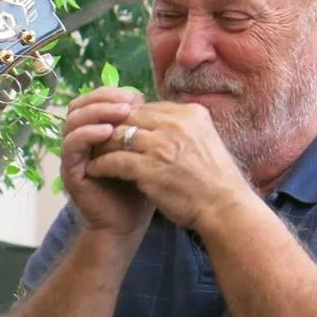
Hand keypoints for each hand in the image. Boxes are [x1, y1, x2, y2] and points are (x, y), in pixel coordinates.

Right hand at [60, 88, 155, 240]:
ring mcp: (72, 155)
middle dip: (103, 98)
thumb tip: (150, 98)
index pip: (94, 100)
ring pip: (72, 120)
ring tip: (121, 114)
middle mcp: (79, 140)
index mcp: (94, 131)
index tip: (135, 96)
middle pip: (79, 105)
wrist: (128, 223)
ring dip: (96, 112)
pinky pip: (71, 144)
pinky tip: (108, 132)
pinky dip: (88, 134)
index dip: (112, 93)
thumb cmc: (138, 188)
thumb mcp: (144, 152)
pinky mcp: (69, 171)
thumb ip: (141, 127)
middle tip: (127, 102)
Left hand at [86, 98, 254, 230]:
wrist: (225, 208)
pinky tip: (93, 170)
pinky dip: (101, 164)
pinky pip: (115, 161)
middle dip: (112, 128)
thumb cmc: (215, 180)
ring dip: (102, 145)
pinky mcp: (149, 169)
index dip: (130, 119)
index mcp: (191, 113)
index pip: (149, 108)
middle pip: (130, 118)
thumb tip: (158, 123)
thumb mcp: (204, 140)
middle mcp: (176, 124)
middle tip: (96, 140)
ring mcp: (162, 146)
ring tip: (92, 154)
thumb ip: (182, 129)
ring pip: (119, 136)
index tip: (118, 130)